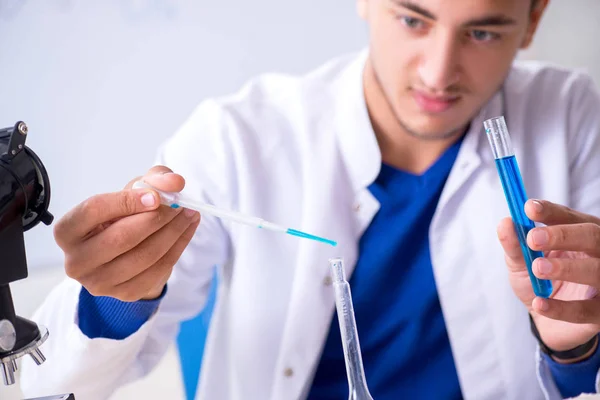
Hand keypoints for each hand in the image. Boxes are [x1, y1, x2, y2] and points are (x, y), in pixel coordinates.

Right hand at [54, 166, 199, 301]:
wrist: (128, 251)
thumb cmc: (124, 215)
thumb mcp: (134, 191)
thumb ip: (153, 179)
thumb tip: (175, 182)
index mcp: (67, 231)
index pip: (93, 211)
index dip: (126, 201)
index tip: (155, 196)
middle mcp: (76, 261)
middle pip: (121, 238)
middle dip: (156, 218)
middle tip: (179, 205)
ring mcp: (100, 282)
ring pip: (144, 256)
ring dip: (173, 232)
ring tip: (188, 214)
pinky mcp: (125, 294)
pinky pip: (158, 270)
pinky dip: (178, 247)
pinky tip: (187, 230)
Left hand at [498, 199, 599, 357]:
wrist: (549, 323)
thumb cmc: (539, 284)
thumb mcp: (521, 263)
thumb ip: (515, 245)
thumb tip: (505, 222)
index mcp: (579, 236)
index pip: (570, 217)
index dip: (551, 212)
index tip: (528, 209)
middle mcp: (598, 254)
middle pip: (592, 236)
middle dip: (563, 235)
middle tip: (533, 238)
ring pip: (596, 270)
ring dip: (566, 267)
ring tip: (538, 267)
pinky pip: (585, 310)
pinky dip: (561, 308)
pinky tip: (538, 303)